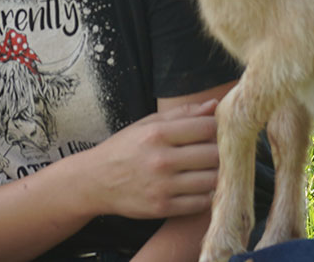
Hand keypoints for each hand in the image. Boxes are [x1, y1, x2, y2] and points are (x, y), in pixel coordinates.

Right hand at [82, 98, 221, 219]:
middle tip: (212, 153)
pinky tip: (197, 187)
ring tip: (206, 170)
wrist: (95, 182)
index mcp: (157, 134)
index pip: (207, 128)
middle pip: (213, 155)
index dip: (215, 129)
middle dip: (218, 153)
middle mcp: (161, 160)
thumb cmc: (124, 149)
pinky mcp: (162, 207)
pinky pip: (200, 203)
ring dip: (213, 175)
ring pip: (211, 180)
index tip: (212, 133)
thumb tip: (213, 105)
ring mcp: (162, 186)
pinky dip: (204, 195)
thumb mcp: (147, 124)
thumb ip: (181, 114)